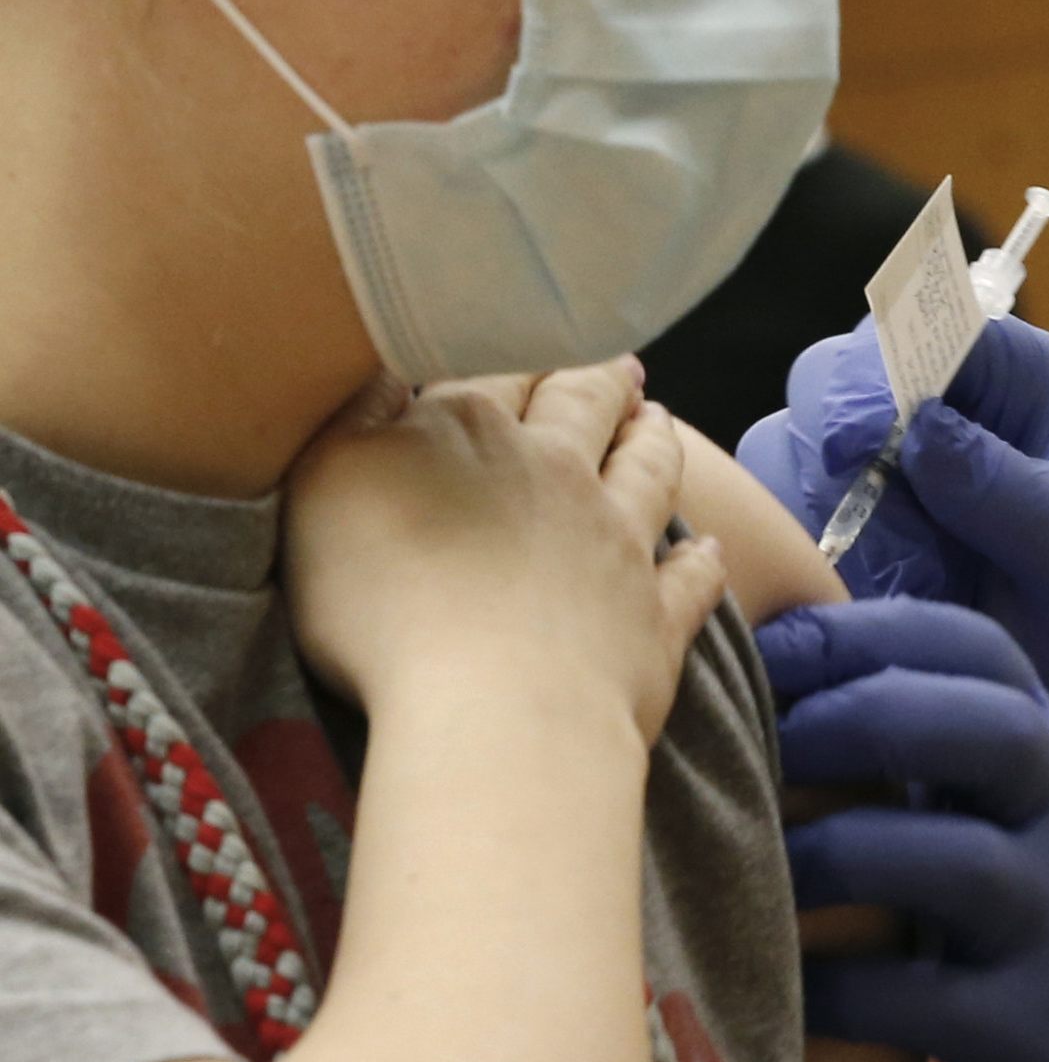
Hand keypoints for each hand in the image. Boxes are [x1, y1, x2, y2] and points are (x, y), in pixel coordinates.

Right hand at [285, 363, 722, 746]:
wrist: (495, 709)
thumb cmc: (386, 603)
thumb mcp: (328, 485)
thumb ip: (355, 416)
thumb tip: (383, 365)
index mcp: (475, 435)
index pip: (492, 382)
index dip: (504, 366)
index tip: (520, 352)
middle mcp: (559, 473)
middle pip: (584, 409)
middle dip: (597, 382)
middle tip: (619, 368)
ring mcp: (616, 542)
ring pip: (648, 472)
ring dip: (654, 443)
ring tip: (658, 422)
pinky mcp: (653, 618)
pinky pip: (689, 580)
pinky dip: (700, 562)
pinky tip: (707, 550)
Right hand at [739, 319, 1048, 846]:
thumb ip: (1006, 490)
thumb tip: (922, 425)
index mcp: (1023, 385)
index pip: (928, 323)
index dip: (882, 369)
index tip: (861, 441)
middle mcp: (946, 411)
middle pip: (836, 372)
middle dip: (830, 437)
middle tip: (851, 513)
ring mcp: (887, 473)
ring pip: (791, 440)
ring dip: (805, 499)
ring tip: (863, 570)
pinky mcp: (847, 534)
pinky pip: (777, 514)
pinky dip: (786, 549)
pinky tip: (836, 596)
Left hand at [757, 597, 1048, 1061]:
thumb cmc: (1046, 888)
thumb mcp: (1010, 789)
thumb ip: (923, 726)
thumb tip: (763, 666)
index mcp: (1042, 740)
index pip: (973, 646)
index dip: (862, 634)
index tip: (762, 648)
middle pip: (987, 728)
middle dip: (862, 717)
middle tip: (761, 746)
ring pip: (960, 860)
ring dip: (840, 854)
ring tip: (752, 869)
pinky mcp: (1028, 1027)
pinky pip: (926, 1001)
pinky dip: (839, 991)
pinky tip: (777, 987)